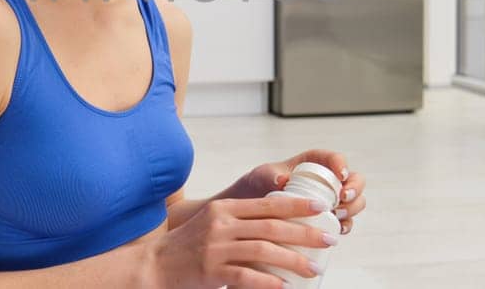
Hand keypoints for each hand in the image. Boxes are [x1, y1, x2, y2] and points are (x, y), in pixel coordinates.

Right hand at [144, 196, 338, 288]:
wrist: (156, 265)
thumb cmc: (189, 246)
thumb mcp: (212, 223)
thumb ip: (240, 220)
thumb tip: (280, 225)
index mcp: (224, 208)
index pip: (267, 203)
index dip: (296, 204)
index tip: (321, 208)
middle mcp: (221, 224)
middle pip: (271, 226)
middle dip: (304, 233)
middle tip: (328, 239)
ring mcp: (215, 248)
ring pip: (263, 251)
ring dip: (293, 260)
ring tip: (313, 268)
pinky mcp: (210, 271)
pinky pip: (245, 277)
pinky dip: (267, 282)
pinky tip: (283, 286)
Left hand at [227, 149, 368, 234]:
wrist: (249, 215)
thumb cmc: (256, 189)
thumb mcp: (260, 177)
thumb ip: (269, 175)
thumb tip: (282, 180)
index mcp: (313, 163)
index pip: (334, 159)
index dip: (341, 164)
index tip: (339, 174)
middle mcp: (326, 181)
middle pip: (354, 180)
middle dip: (354, 188)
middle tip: (342, 198)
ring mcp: (330, 201)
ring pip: (355, 202)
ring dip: (352, 208)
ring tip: (338, 214)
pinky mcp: (329, 220)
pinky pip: (346, 222)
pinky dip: (346, 226)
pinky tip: (338, 230)